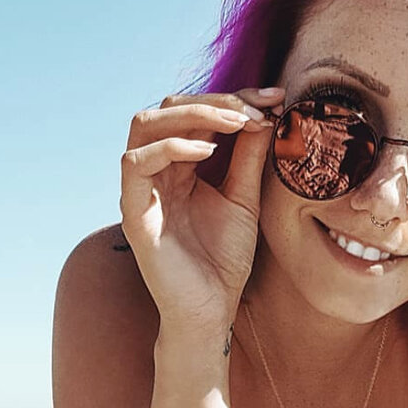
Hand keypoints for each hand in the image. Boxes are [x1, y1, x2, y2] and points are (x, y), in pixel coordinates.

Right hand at [120, 88, 282, 332]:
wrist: (212, 310)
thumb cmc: (224, 258)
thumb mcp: (245, 197)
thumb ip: (249, 156)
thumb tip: (265, 112)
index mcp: (178, 165)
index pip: (194, 112)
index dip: (233, 97)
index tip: (275, 98)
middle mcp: (154, 170)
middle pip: (166, 108)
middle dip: (214, 99)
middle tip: (256, 109)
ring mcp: (140, 189)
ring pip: (145, 124)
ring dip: (192, 113)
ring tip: (235, 122)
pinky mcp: (133, 212)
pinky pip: (135, 163)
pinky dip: (170, 147)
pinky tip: (207, 152)